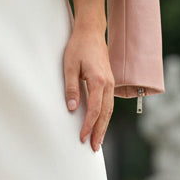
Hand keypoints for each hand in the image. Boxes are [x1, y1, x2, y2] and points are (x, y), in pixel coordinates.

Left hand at [63, 25, 113, 152]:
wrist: (91, 31)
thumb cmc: (78, 46)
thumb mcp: (69, 66)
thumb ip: (71, 88)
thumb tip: (72, 108)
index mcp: (98, 80)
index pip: (95, 109)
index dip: (88, 125)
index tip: (82, 137)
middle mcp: (108, 83)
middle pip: (105, 113)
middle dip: (99, 132)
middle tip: (93, 148)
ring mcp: (110, 83)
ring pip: (109, 109)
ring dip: (103, 126)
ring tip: (98, 141)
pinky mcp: (108, 82)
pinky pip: (108, 103)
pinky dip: (105, 116)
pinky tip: (100, 124)